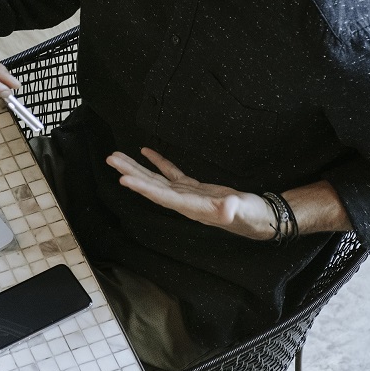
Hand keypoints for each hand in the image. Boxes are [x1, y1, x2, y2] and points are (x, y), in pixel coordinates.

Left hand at [106, 148, 274, 239]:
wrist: (258, 217)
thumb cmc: (250, 215)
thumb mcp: (242, 211)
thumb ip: (232, 209)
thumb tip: (227, 208)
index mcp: (190, 206)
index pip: (161, 195)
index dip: (142, 187)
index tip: (123, 178)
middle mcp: (182, 201)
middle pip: (151, 186)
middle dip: (130, 172)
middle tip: (111, 159)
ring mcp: (186, 194)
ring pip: (156, 179)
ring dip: (137, 167)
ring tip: (118, 156)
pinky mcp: (193, 187)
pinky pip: (170, 173)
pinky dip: (158, 163)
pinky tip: (146, 153)